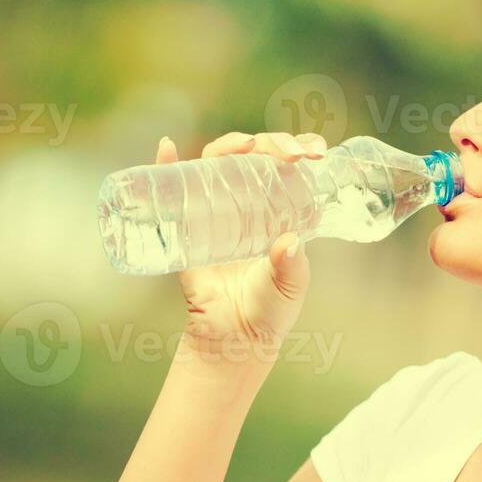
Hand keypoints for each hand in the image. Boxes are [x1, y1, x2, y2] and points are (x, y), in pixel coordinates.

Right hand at [162, 131, 327, 363]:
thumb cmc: (269, 311)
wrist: (233, 338)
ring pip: (219, 163)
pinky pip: (175, 191)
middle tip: (289, 153)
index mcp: (278, 211)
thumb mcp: (290, 287)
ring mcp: (216, 210)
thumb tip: (288, 242)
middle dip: (272, 143)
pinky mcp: (189, 226)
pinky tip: (167, 148)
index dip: (300, 148)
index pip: (289, 168)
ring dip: (230, 146)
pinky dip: (167, 165)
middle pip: (255, 157)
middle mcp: (248, 203)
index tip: (315, 149)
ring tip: (244, 145)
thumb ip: (291, 267)